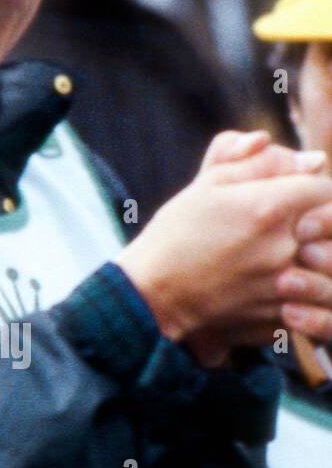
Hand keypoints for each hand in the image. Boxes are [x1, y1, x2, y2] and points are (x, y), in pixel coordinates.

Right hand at [117, 130, 331, 366]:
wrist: (153, 292)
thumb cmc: (175, 232)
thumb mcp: (205, 185)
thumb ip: (256, 162)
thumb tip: (308, 158)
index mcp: (267, 206)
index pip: (322, 186)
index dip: (309, 184)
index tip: (292, 189)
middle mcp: (283, 244)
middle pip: (328, 222)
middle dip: (314, 216)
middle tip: (286, 219)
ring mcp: (284, 281)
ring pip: (322, 259)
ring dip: (310, 250)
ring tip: (278, 250)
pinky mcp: (281, 310)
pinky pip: (309, 292)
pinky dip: (299, 284)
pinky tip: (271, 278)